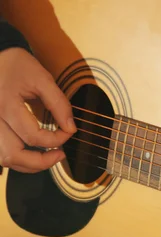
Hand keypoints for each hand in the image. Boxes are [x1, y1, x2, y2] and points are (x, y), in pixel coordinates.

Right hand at [0, 47, 75, 172]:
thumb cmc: (16, 64)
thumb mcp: (42, 78)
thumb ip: (59, 104)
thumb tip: (71, 128)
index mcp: (5, 106)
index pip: (34, 137)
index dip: (57, 139)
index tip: (69, 132)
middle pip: (12, 155)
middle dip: (41, 161)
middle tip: (60, 154)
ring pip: (3, 158)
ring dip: (27, 164)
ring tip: (47, 157)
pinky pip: (0, 152)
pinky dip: (16, 158)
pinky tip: (31, 153)